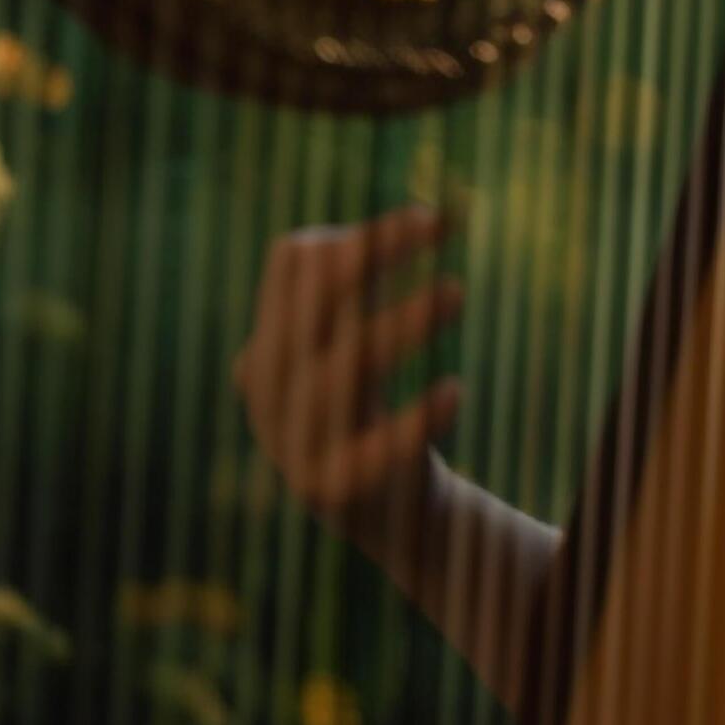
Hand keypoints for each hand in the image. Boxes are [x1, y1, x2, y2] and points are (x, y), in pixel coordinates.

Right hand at [233, 203, 466, 560]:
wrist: (387, 513)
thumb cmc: (371, 406)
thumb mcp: (359, 341)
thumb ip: (376, 283)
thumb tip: (441, 210)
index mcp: (268, 339)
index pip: (294, 266)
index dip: (363, 235)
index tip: (436, 218)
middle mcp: (267, 385)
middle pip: (312, 308)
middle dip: (372, 264)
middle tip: (438, 232)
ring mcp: (290, 440)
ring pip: (341, 371)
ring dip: (401, 324)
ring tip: (457, 291)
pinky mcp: (329, 489)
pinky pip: (370, 449)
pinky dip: (414, 417)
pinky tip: (455, 389)